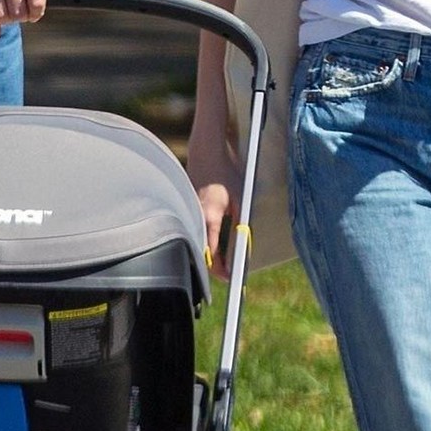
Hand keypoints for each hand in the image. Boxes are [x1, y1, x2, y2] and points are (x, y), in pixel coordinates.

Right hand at [187, 126, 242, 280]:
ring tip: (222, 263)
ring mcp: (189, 211)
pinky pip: (194, 229)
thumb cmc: (226, 174)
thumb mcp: (241, 199)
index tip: (231, 278)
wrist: (207, 152)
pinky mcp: (188, 207)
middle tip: (227, 274)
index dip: (222, 268)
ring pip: (197, 240)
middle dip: (214, 265)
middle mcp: (195, 216)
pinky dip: (204, 239)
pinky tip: (213, 243)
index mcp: (210, 216)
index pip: (213, 252)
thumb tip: (242, 245)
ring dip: (209, 253)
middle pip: (202, 251)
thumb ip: (240, 223)